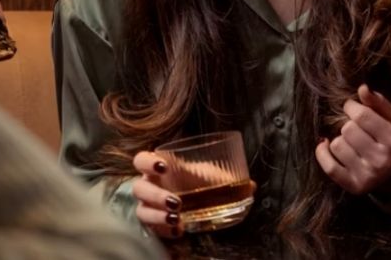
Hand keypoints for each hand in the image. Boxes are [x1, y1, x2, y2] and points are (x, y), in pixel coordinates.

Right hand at [132, 150, 253, 238]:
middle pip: (139, 189)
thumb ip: (228, 179)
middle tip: (177, 202)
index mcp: (157, 169)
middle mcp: (148, 186)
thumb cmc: (197, 183)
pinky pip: (152, 230)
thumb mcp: (211, 178)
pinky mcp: (153, 225)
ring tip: (177, 219)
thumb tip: (252, 186)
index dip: (147, 162)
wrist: (193, 202)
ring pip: (142, 211)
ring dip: (158, 216)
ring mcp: (147, 207)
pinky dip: (165, 231)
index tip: (163, 166)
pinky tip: (179, 230)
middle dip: (157, 195)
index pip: (141, 160)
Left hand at [315, 84, 390, 194]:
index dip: (351, 107)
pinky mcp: (354, 186)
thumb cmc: (390, 141)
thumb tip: (362, 88)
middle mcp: (382, 159)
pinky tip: (326, 146)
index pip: (362, 115)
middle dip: (348, 124)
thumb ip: (378, 102)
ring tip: (350, 142)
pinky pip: (329, 167)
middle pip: (348, 129)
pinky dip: (322, 153)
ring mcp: (368, 175)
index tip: (351, 108)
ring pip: (337, 145)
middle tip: (354, 128)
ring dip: (339, 140)